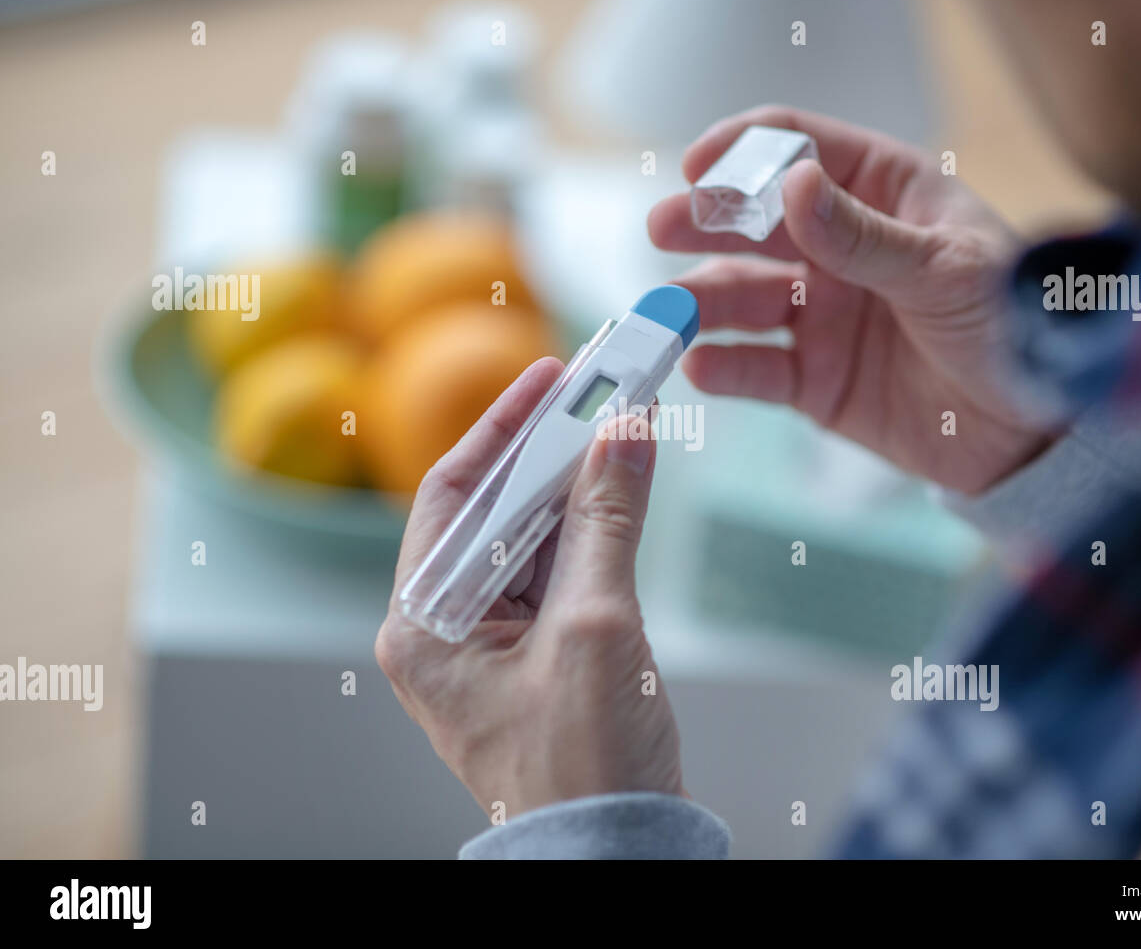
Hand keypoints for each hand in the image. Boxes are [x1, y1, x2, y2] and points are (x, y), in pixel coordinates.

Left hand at [375, 359, 683, 818]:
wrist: (617, 856)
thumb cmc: (584, 766)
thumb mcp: (595, 627)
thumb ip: (607, 521)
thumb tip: (623, 433)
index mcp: (425, 625)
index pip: (456, 496)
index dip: (505, 428)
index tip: (551, 375)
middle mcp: (447, 630)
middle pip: (496, 511)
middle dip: (550, 452)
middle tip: (600, 392)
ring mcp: (494, 646)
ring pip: (533, 539)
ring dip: (577, 487)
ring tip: (621, 429)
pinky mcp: (539, 658)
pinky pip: (560, 574)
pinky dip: (593, 532)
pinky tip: (624, 492)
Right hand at [649, 105, 1056, 494]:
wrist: (1034, 433)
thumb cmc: (1015, 328)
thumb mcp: (948, 271)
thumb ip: (865, 236)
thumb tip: (791, 187)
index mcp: (883, 194)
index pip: (801, 149)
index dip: (744, 151)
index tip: (698, 165)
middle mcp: (841, 248)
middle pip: (754, 222)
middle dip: (704, 222)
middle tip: (662, 227)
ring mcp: (822, 314)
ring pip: (743, 297)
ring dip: (702, 300)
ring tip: (672, 313)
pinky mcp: (813, 380)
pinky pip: (756, 368)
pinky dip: (725, 368)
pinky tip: (700, 367)